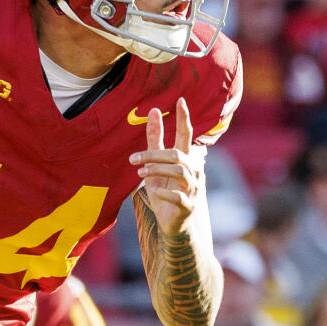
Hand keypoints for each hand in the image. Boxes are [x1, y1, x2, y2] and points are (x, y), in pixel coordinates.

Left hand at [130, 100, 205, 236]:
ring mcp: (193, 188)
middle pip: (176, 154)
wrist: (173, 225)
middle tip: (133, 159)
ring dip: (157, 169)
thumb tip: (153, 111)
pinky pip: (178, 196)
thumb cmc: (166, 192)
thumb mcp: (155, 164)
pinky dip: (165, 192)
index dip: (184, 118)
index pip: (186, 134)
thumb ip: (155, 140)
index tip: (180, 100)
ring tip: (140, 173)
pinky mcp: (188, 206)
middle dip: (153, 154)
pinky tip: (155, 191)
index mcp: (186, 158)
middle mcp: (193, 171)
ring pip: (179, 171)